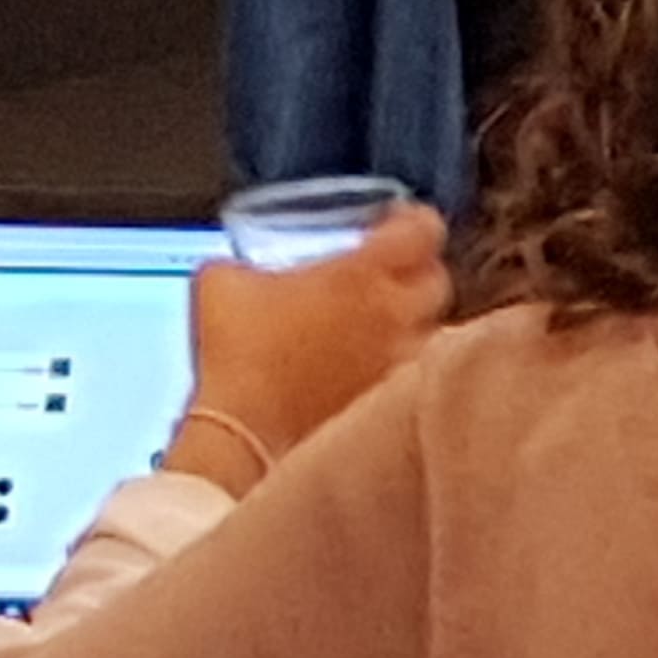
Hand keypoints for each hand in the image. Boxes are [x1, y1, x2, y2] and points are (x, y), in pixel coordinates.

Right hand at [181, 203, 451, 483]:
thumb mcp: (220, 285)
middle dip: (417, 272)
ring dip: (414, 320)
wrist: (245, 435)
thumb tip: (232, 266)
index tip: (400, 223)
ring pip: (432, 328)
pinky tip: (372, 364)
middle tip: (390, 273)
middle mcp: (395, 314)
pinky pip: (414, 371)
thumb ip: (237, 265)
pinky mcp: (392, 398)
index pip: (424, 230)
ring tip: (382, 322)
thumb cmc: (237, 356)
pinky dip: (401, 362)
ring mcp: (401, 359)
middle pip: (437, 279)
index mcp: (363, 275)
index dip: (415, 222)